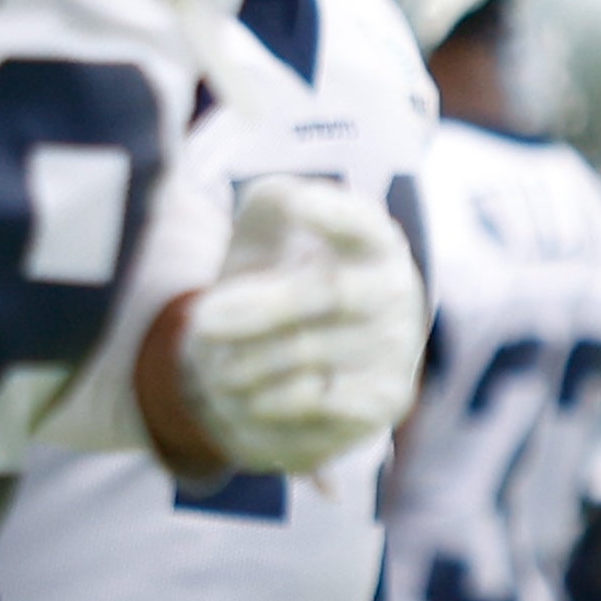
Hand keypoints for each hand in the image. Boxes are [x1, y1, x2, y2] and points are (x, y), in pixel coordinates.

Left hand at [179, 174, 425, 471]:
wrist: (291, 368)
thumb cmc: (279, 282)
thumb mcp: (268, 230)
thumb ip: (275, 200)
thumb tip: (295, 204)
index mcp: (374, 240)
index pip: (363, 224)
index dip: (334, 214)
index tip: (298, 205)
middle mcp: (398, 290)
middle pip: (328, 290)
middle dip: (260, 307)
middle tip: (202, 320)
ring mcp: (399, 346)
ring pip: (307, 352)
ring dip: (246, 361)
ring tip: (221, 369)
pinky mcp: (388, 399)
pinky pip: (315, 400)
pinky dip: (269, 399)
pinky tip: (254, 397)